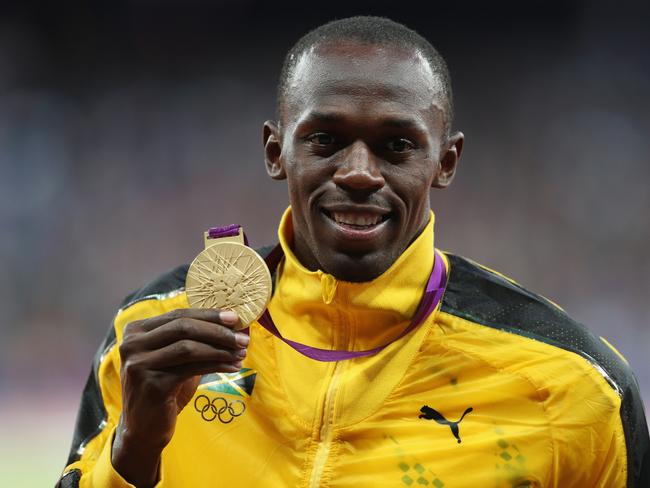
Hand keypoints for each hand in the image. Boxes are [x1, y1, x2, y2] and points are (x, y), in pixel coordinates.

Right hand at [111, 308, 247, 486]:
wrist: (143, 430)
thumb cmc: (164, 389)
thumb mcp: (175, 359)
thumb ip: (193, 339)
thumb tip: (231, 324)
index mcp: (136, 331)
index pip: (178, 314)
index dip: (209, 315)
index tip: (235, 318)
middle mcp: (132, 345)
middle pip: (183, 327)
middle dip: (218, 331)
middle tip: (243, 338)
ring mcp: (139, 365)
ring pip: (188, 347)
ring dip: (220, 349)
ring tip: (241, 353)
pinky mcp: (152, 385)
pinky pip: (191, 368)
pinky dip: (216, 365)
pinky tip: (232, 367)